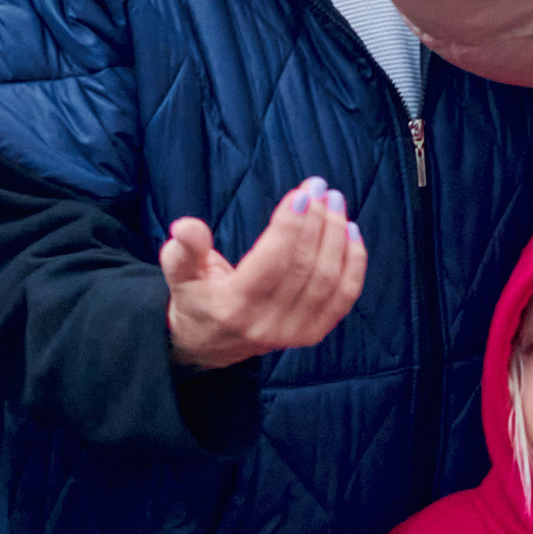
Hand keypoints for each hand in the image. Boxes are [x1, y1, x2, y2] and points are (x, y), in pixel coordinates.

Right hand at [163, 179, 366, 369]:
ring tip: (335, 202)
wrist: (209, 345)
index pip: (271, 263)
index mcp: (233, 307)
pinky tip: (351, 232)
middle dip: (318, 222)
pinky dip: (354, 264)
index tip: (302, 193)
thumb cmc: (195, 299)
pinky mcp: (312, 334)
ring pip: (328, 281)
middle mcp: (267, 324)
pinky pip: (344, 298)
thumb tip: (186, 227)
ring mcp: (293, 333)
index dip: (290, 227)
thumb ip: (181, 250)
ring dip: (337, 236)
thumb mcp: (178, 274)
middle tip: (321, 188)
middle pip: (304, 268)